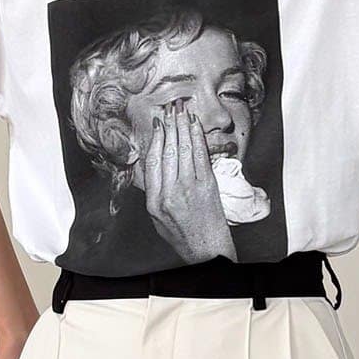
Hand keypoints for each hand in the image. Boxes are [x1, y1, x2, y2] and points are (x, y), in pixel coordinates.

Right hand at [143, 95, 234, 264]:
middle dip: (170, 125)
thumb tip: (150, 165)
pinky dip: (197, 135)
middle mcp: (171, 193)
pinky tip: (194, 123)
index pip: (153, 161)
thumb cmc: (182, 236)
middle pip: (168, 150)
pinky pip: (200, 154)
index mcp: (155, 201)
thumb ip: (153, 192)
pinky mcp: (208, 186)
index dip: (155, 138)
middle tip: (171, 107)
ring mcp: (190, 188)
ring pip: (184, 148)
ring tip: (181, 109)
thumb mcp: (158, 218)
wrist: (207, 251)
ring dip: (183, 124)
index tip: (158, 123)